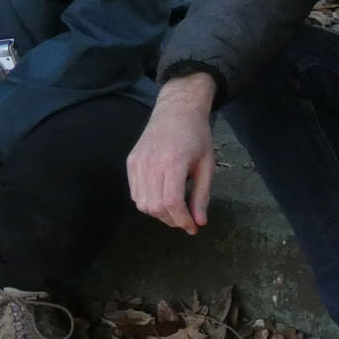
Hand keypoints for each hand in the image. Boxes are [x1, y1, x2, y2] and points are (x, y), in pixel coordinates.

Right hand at [129, 73, 217, 233]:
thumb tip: (199, 222)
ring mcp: (138, 162)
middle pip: (155, 207)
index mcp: (173, 162)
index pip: (172, 202)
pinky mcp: (131, 162)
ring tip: (175, 209)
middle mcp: (151, 163)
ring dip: (159, 213)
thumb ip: (202, 196)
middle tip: (185, 219)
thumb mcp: (207, 166)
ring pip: (142, 203)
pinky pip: (135, 193)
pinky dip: (148, 202)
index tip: (192, 228)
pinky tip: (162, 197)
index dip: (182, 220)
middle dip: (172, 220)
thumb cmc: (196, 136)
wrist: (176, 110)